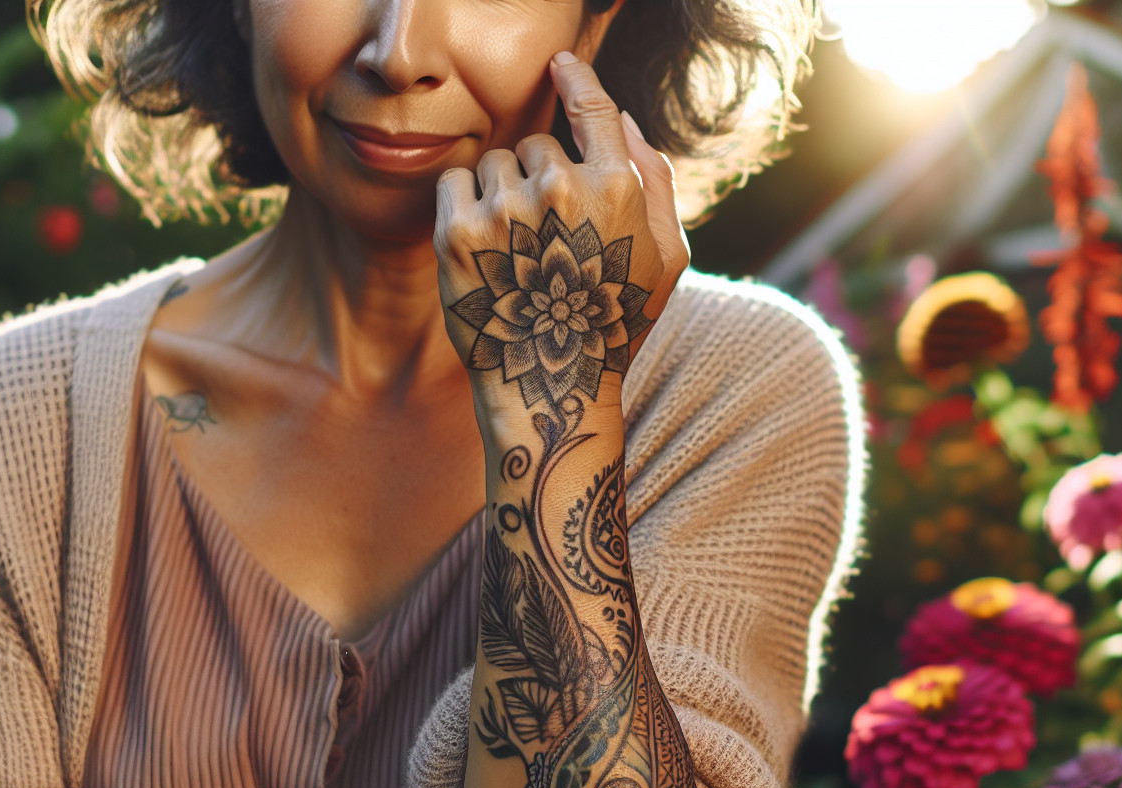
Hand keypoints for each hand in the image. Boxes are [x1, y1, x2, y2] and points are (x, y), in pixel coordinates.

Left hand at [435, 51, 690, 414]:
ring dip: (500, 196)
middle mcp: (561, 190)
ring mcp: (507, 209)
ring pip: (494, 165)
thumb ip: (655, 183)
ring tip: (516, 255)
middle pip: (536, 146)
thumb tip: (622, 120)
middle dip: (537, 180)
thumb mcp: (667, 259)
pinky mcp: (458, 232)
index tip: (562, 65)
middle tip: (544, 241)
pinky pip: (454, 183)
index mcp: (617, 189)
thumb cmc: (615, 325)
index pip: (593, 108)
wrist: (551, 389)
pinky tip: (483, 250)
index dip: (576, 79)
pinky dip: (462, 207)